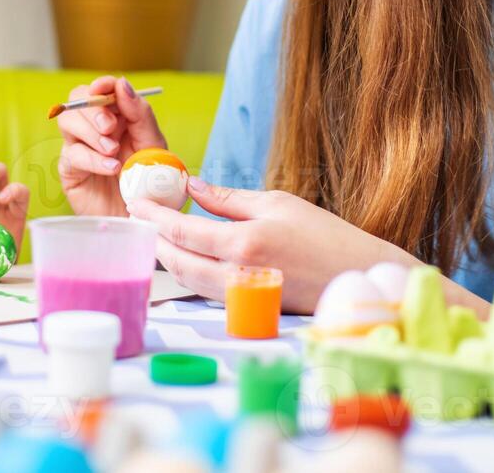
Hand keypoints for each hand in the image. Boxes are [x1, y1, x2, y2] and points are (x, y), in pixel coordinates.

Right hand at [56, 76, 167, 217]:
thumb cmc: (150, 183)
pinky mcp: (71, 170)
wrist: (143, 218)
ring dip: (90, 132)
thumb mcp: (154, 145)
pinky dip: (92, 159)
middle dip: (94, 110)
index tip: (104, 88)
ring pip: (68, 121)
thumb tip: (122, 84)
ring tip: (112, 151)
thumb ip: (140, 114)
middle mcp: (96, 128)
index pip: (101, 89)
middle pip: (78, 100)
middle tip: (110, 128)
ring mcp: (81, 147)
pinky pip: (72, 154)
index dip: (101, 84)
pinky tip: (111, 169)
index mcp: (118, 116)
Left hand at [126, 179, 423, 314]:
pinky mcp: (247, 306)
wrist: (357, 277)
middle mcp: (237, 274)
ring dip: (167, 257)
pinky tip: (184, 255)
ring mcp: (241, 295)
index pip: (181, 231)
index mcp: (244, 243)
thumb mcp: (277, 202)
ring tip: (156, 233)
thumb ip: (228, 199)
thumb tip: (191, 186)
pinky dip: (188, 271)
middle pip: (175, 260)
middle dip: (153, 238)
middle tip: (140, 216)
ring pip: (186, 279)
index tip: (135, 201)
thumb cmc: (325, 235)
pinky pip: (205, 289)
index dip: (153, 216)